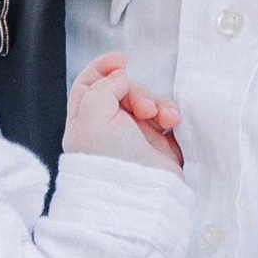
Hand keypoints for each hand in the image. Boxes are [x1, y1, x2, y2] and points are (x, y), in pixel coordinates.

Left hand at [63, 53, 182, 173]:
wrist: (139, 197)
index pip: (89, 85)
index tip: (121, 60)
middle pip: (123, 89)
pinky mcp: (160, 144)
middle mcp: (109, 127)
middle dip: (136, 91)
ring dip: (156, 102)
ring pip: (147, 101)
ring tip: (162, 117)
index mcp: (85, 121)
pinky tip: (172, 120)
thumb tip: (120, 77)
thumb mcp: (92, 116)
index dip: (103, 68)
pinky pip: (167, 115)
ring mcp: (135, 136)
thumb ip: (103, 87)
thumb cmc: (108, 160)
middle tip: (142, 108)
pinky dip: (171, 112)